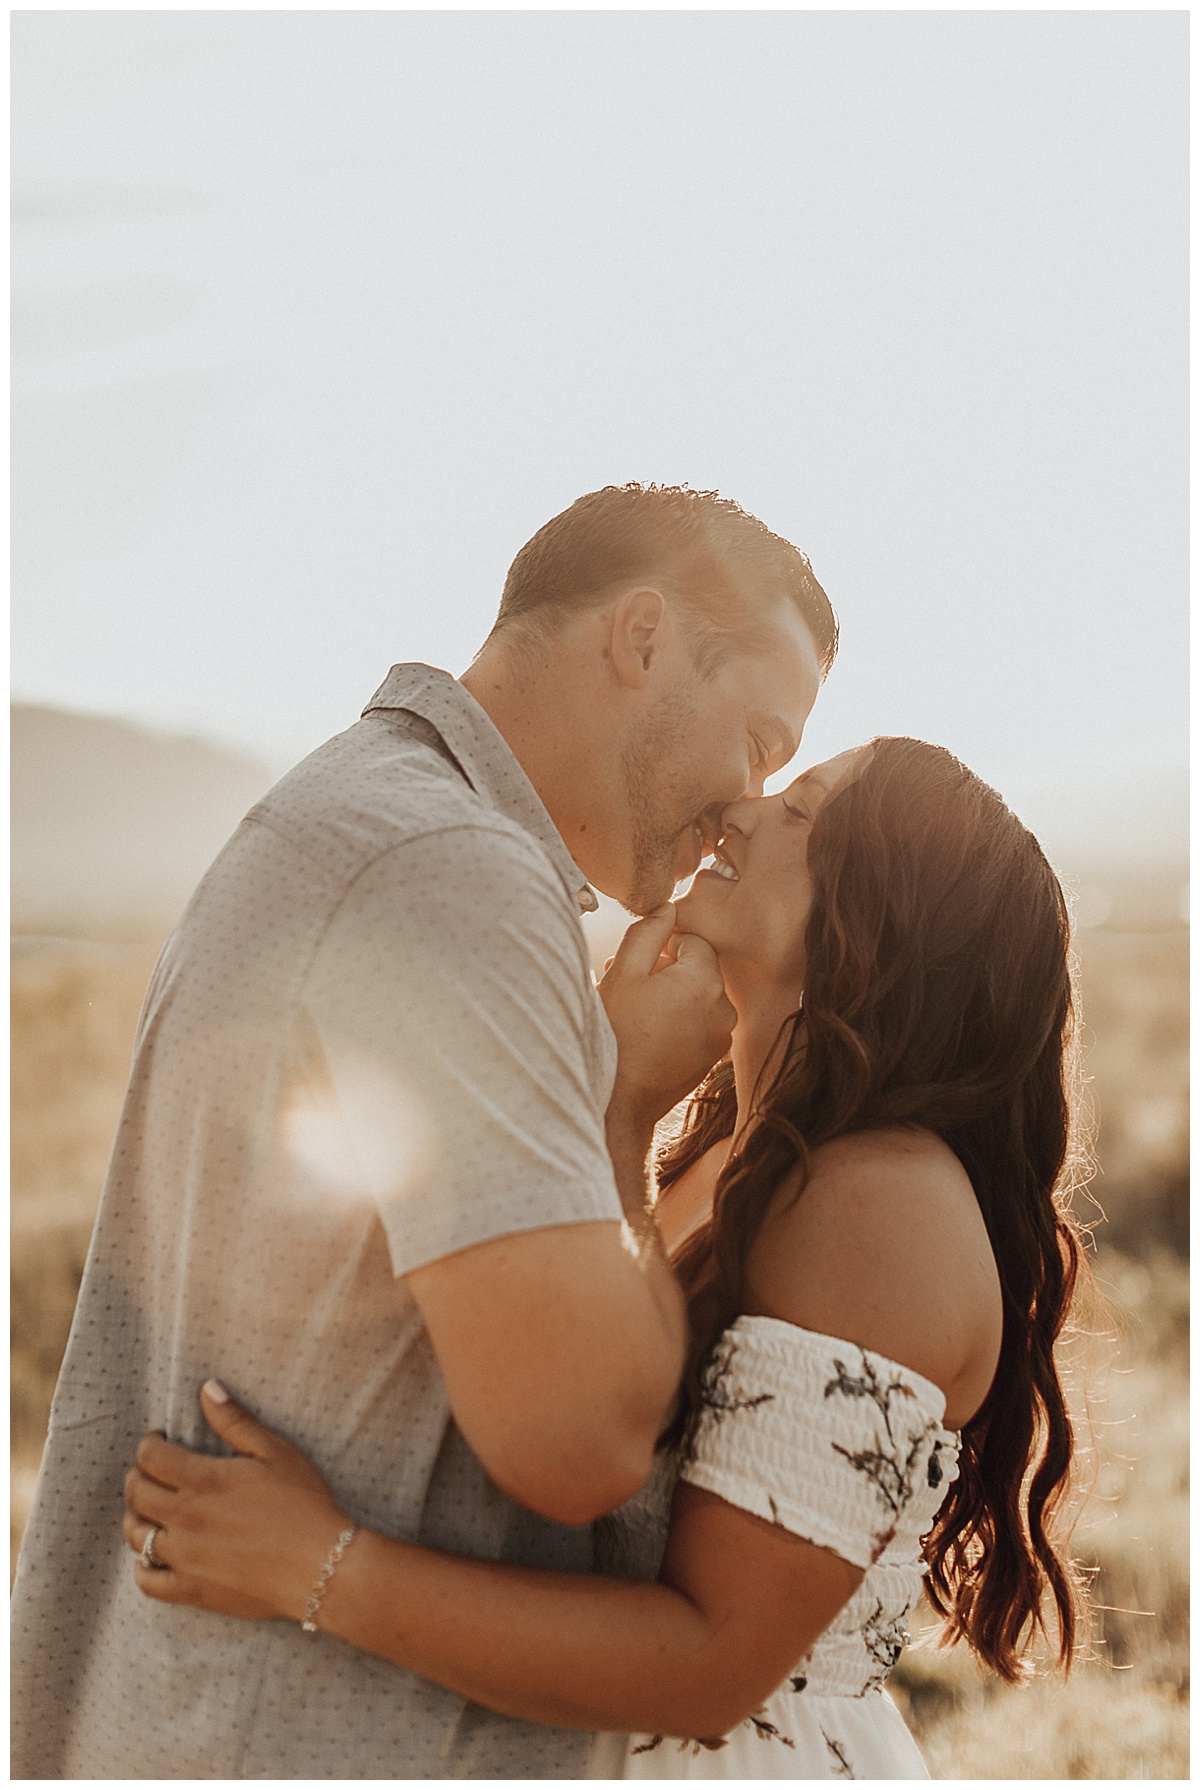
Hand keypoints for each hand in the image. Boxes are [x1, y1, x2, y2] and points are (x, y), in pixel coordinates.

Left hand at [123, 1381, 350, 1623]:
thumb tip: (206, 1389)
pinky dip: (143, 1566)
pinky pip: (147, 1581)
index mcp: (203, 1481)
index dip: (148, 1444)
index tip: (159, 1440)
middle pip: (136, 1493)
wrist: (320, 1567)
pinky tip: (155, 1554)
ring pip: (135, 1535)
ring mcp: (185, 1558)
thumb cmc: (303, 1504)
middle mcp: (185, 1519)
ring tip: (150, 1507)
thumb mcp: (275, 1452)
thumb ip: (235, 1421)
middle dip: (137, 1474)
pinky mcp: (192, 1590)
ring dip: (135, 1516)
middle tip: (151, 1470)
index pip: (151, 1457)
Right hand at [599, 905, 735, 1128]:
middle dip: (668, 970)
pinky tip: (649, 1029)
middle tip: (631, 982)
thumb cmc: (616, 1034)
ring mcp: (721, 1035)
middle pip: (699, 969)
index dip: (664, 946)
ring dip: (672, 994)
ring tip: (636, 1006)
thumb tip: (666, 908)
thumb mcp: (623, 974)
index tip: (640, 962)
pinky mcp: (712, 1057)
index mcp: (704, 981)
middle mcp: (723, 1008)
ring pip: (699, 997)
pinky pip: (700, 1023)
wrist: (620, 1099)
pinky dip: (679, 1019)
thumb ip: (647, 933)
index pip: (694, 941)